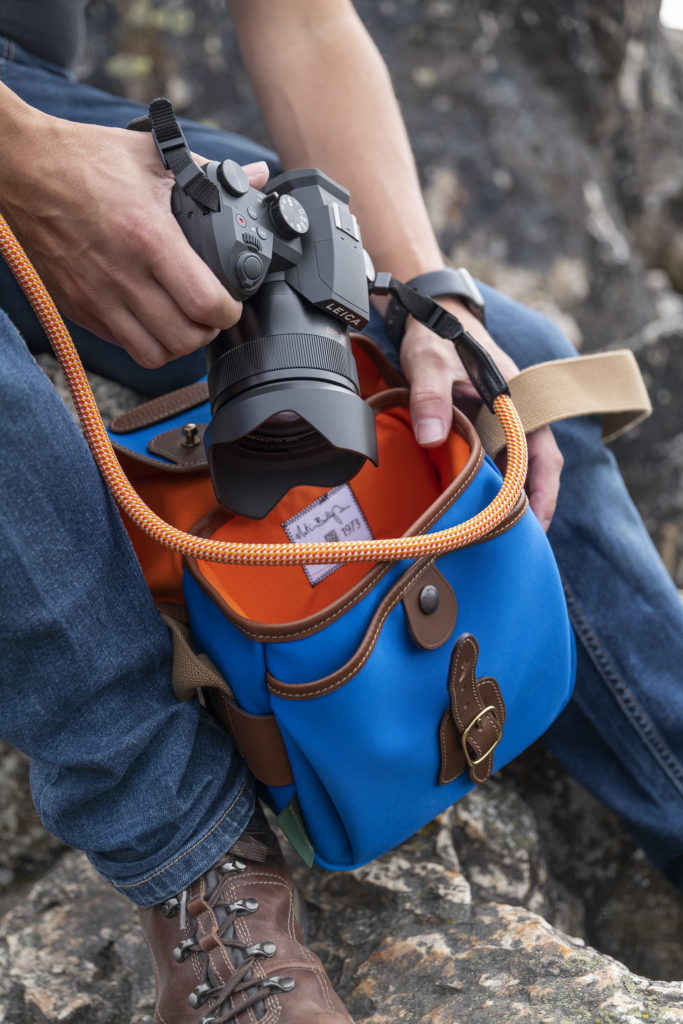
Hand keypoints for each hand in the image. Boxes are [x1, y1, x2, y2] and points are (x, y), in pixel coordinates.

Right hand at [3, 109, 268, 367]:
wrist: (22, 167)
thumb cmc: (83, 159)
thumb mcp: (151, 156)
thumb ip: (209, 172)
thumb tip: (255, 175)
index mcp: (147, 236)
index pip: (204, 302)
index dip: (228, 311)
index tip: (231, 303)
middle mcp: (121, 274)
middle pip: (183, 339)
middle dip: (207, 332)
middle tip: (210, 315)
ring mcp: (96, 296)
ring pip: (153, 355)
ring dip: (177, 345)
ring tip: (184, 323)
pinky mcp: (77, 308)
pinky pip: (122, 345)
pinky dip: (145, 342)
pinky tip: (152, 319)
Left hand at [399, 298, 562, 530]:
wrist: (427, 315)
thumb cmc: (436, 335)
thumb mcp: (430, 362)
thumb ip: (430, 396)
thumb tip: (431, 437)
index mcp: (517, 400)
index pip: (542, 456)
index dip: (542, 493)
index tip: (535, 525)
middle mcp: (514, 415)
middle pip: (531, 471)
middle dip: (524, 509)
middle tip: (509, 547)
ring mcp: (498, 423)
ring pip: (511, 470)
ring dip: (503, 500)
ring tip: (488, 538)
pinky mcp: (480, 428)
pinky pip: (490, 462)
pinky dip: (485, 486)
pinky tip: (469, 509)